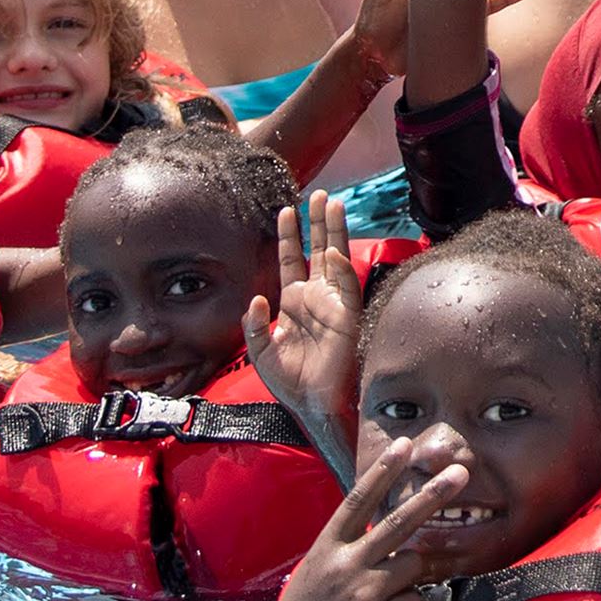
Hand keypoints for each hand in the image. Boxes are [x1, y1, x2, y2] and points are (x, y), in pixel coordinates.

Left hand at [244, 192, 364, 483]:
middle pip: (317, 250)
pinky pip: (344, 287)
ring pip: (335, 259)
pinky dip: (339, 269)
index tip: (286, 210)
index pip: (292, 260)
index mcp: (294, 303)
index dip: (290, 236)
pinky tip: (331, 250)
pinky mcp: (347, 316)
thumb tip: (257, 299)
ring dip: (334, 233)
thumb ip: (254, 325)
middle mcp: (316, 298)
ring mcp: (333, 304)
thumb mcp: (261, 352)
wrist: (313, 405)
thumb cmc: (291, 383)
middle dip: (317, 223)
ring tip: (332, 204)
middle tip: (319, 194)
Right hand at [247, 436, 467, 600]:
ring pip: (413, 567)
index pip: (358, 501)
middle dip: (433, 495)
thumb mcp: (313, 577)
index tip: (405, 444)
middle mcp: (346, 565)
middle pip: (399, 522)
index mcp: (326, 550)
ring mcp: (365, 592)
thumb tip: (381, 539)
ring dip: (408, 581)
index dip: (383, 471)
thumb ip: (344, 554)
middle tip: (461, 473)